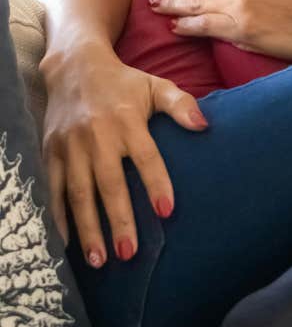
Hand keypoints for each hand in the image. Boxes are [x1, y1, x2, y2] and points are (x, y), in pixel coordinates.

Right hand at [40, 40, 207, 264]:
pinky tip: (65, 244)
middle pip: (109, 183)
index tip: (167, 211)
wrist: (74, 67)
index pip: (146, 156)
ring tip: (100, 259)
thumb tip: (204, 125)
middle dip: (119, 219)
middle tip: (129, 252)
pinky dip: (57, 217)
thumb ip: (180, 104)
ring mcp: (71, 145)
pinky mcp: (51, 151)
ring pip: (79, 192)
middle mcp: (98, 135)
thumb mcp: (155, 85)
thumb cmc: (123, 82)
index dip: (157, 183)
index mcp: (127, 119)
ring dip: (88, 228)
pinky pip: (52, 188)